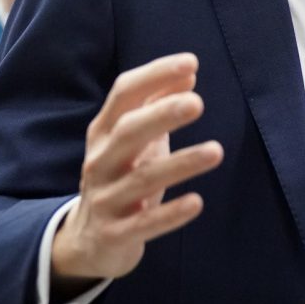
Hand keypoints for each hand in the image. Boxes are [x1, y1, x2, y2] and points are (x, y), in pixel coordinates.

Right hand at [52, 53, 223, 288]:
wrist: (88, 240)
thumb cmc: (122, 175)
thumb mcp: (135, 139)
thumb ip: (157, 104)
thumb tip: (188, 73)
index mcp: (104, 132)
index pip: (123, 94)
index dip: (155, 76)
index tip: (191, 63)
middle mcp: (100, 161)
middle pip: (127, 132)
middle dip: (161, 115)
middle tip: (198, 103)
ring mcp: (106, 199)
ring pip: (141, 179)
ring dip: (180, 164)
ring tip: (216, 151)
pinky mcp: (115, 234)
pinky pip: (143, 225)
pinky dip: (170, 214)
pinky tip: (197, 202)